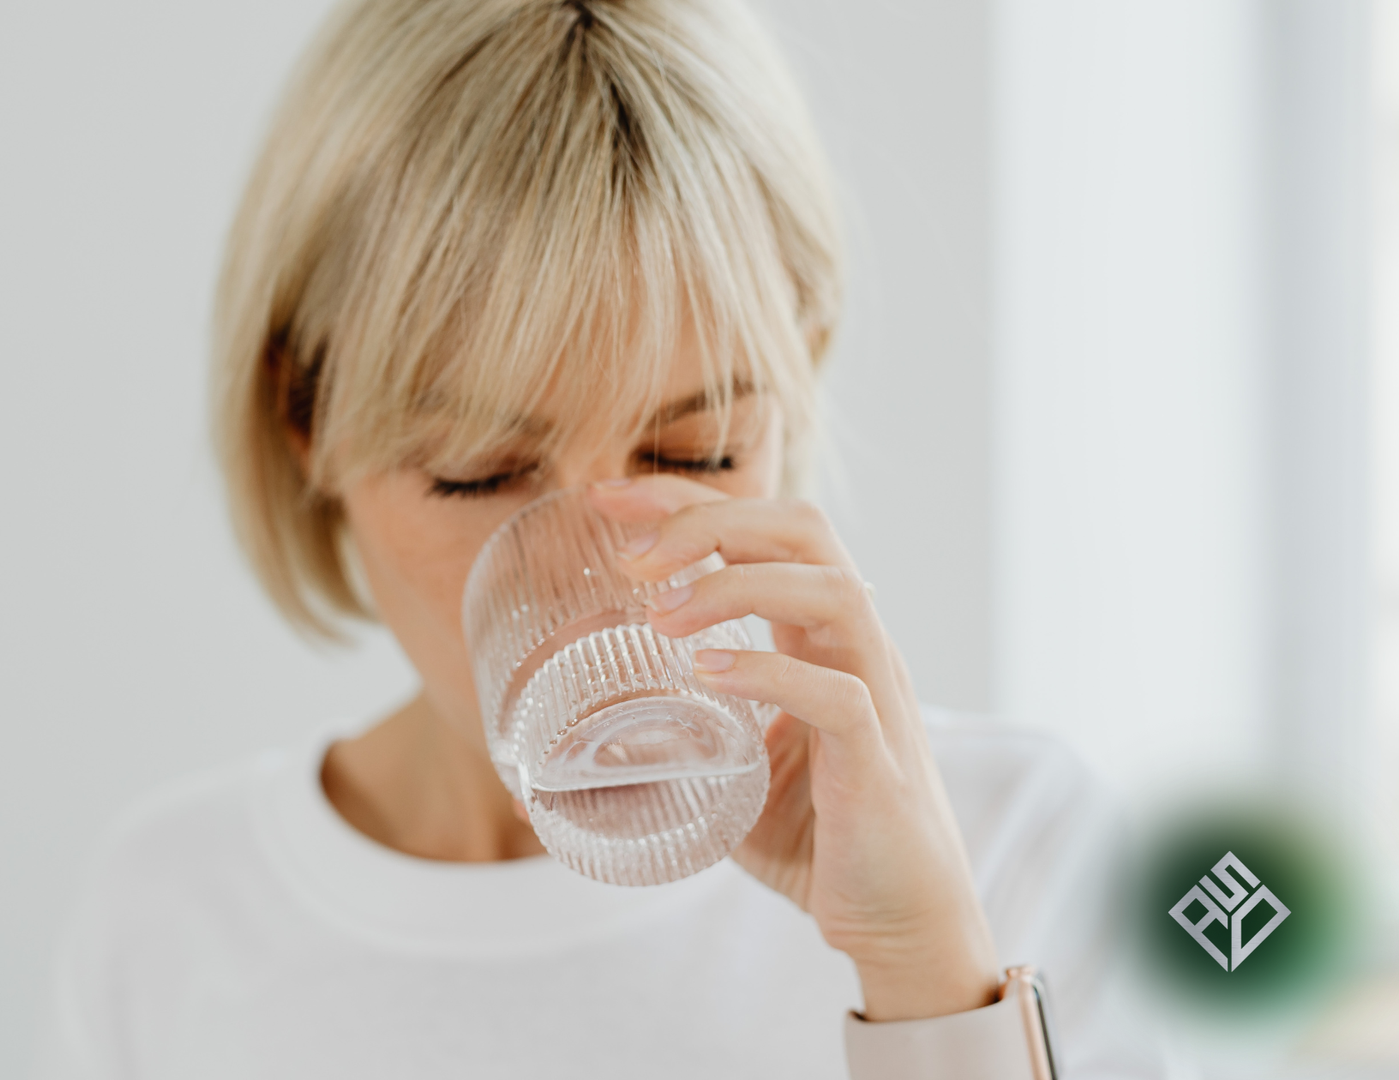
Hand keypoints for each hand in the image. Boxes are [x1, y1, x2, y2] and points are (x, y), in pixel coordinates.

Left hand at [590, 476, 999, 1021]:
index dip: (687, 501)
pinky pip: (838, 694)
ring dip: (736, 587)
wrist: (902, 923)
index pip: (763, 531)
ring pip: (832, 592)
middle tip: (632, 555)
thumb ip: (667, 750)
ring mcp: (877, 699)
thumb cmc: (819, 841)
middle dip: (711, 520)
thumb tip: (554, 764)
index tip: (607, 498)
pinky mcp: (878, 764)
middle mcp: (856, 649)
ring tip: (661, 615)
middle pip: (804, 531)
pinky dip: (770, 672)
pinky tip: (709, 675)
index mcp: (822, 637)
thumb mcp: (728, 776)